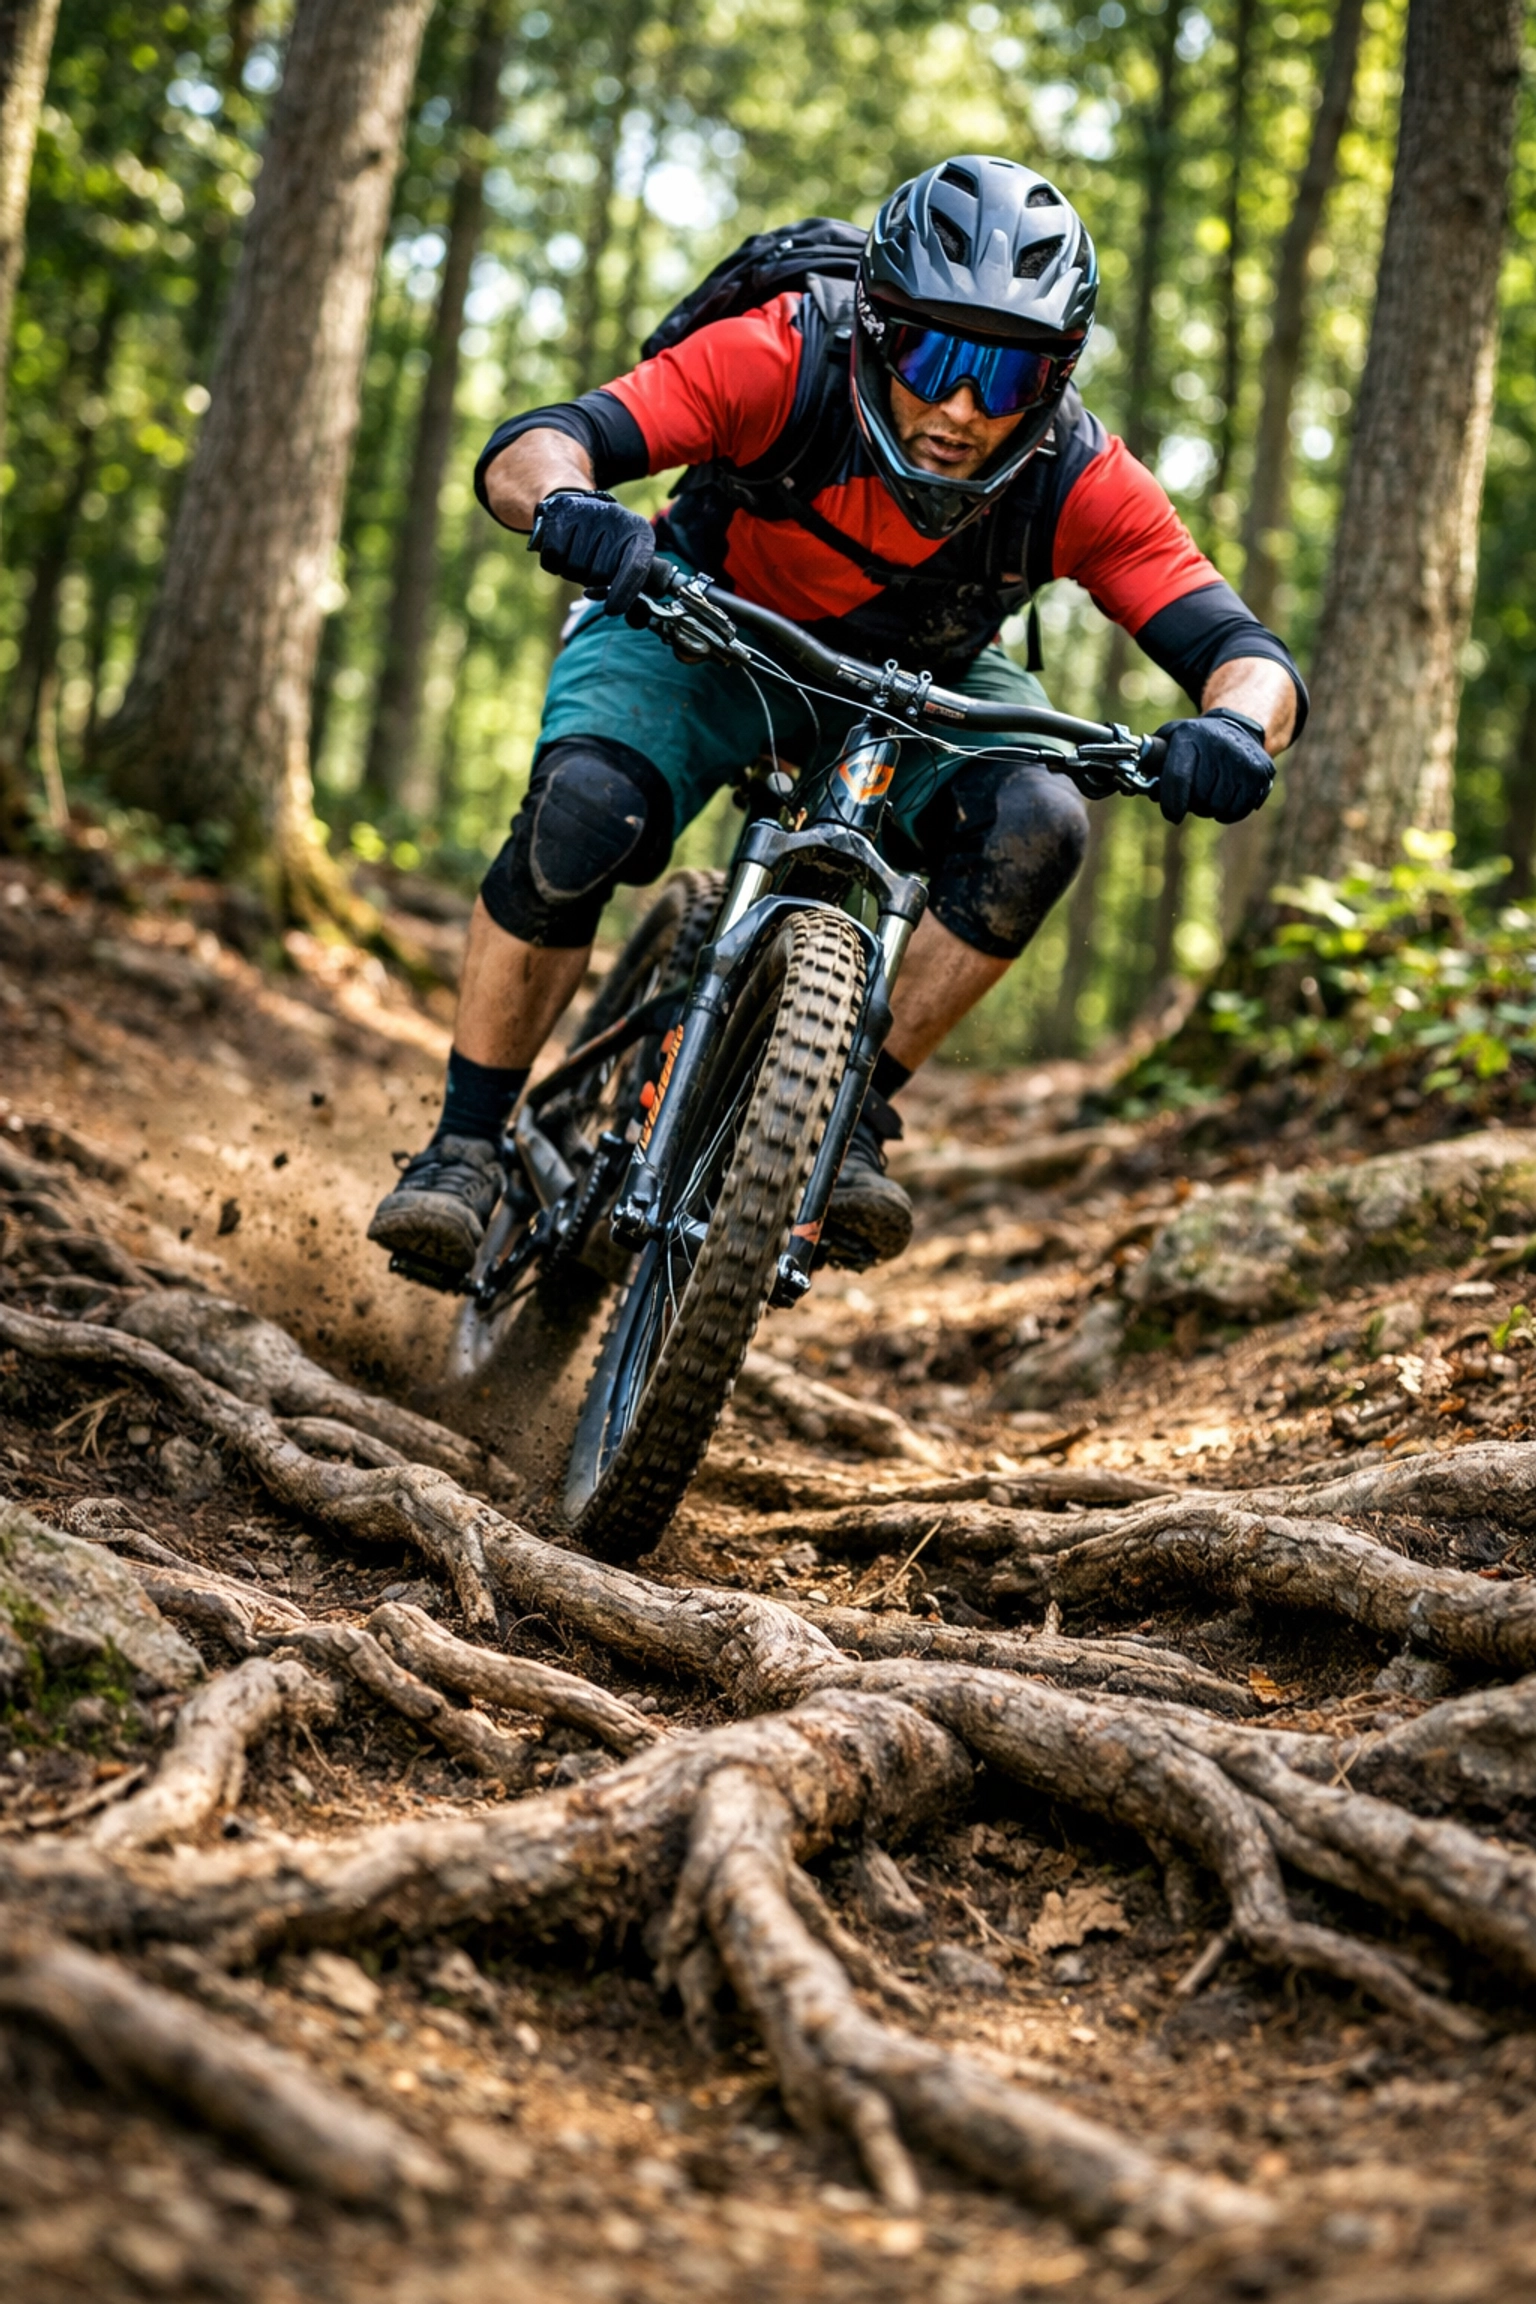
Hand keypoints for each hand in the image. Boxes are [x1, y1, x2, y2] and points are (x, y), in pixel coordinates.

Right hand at [528, 490, 654, 615]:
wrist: (581, 510)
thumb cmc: (610, 547)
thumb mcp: (630, 564)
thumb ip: (635, 594)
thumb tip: (634, 619)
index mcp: (641, 534)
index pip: (635, 567)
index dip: (624, 592)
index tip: (612, 610)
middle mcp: (616, 519)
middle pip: (599, 574)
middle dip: (593, 580)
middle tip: (594, 565)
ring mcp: (587, 514)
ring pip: (574, 568)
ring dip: (573, 572)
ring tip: (581, 554)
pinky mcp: (559, 515)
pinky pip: (553, 559)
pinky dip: (554, 564)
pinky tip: (563, 550)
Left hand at [1156, 709, 1274, 825]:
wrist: (1237, 727)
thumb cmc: (1194, 741)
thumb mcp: (1170, 739)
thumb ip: (1150, 760)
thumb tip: (1134, 783)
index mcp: (1190, 737)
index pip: (1178, 778)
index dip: (1172, 803)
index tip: (1173, 815)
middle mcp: (1218, 745)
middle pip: (1199, 798)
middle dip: (1193, 804)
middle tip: (1194, 796)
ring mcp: (1242, 758)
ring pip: (1218, 807)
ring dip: (1210, 809)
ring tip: (1210, 793)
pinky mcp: (1261, 772)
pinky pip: (1238, 810)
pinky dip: (1229, 812)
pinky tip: (1226, 798)